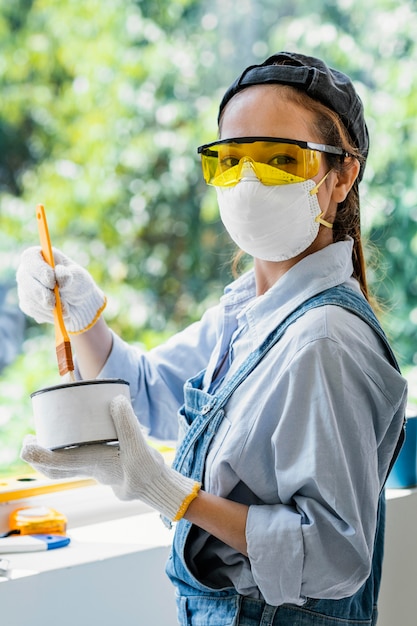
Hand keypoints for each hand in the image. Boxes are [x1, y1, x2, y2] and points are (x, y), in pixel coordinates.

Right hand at [16, 246, 105, 333]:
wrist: (79, 302)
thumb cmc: (78, 283)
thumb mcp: (78, 276)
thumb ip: (69, 275)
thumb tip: (60, 276)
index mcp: (40, 256)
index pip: (30, 258)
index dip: (39, 270)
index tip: (51, 282)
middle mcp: (28, 270)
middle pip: (25, 279)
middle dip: (41, 293)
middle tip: (54, 304)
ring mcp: (25, 287)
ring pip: (29, 297)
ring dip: (48, 307)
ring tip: (67, 311)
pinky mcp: (26, 302)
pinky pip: (32, 310)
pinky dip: (47, 314)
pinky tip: (60, 314)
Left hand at [21, 395, 199, 521]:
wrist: (157, 487)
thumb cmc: (147, 471)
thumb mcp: (140, 447)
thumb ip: (127, 423)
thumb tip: (115, 399)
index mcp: (93, 465)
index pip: (57, 463)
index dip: (37, 454)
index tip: (26, 444)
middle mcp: (90, 468)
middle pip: (53, 468)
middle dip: (36, 456)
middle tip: (29, 439)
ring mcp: (95, 468)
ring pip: (63, 465)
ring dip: (49, 454)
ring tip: (44, 436)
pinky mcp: (103, 464)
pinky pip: (76, 459)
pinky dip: (68, 449)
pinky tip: (76, 435)